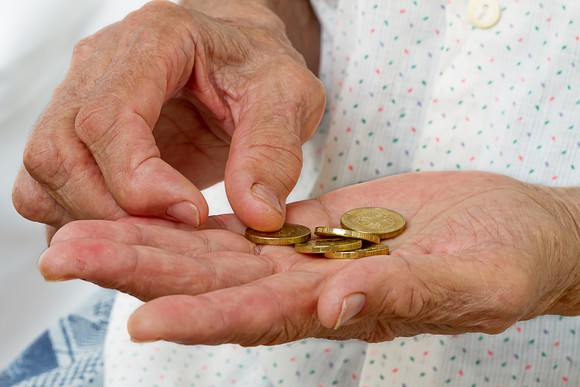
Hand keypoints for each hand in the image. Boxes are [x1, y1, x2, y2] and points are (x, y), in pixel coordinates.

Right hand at [12, 1, 324, 232]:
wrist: (239, 57)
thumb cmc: (260, 67)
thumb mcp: (290, 98)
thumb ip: (274, 152)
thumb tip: (258, 214)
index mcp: (157, 39)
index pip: (109, 116)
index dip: (138, 179)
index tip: (190, 213)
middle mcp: (102, 63)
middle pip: (61, 149)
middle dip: (112, 210)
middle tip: (175, 232)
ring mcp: (82, 95)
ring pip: (44, 170)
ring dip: (91, 217)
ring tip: (156, 232)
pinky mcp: (79, 130)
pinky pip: (46, 182)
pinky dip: (77, 216)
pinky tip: (130, 225)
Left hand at [37, 171, 579, 345]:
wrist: (512, 230)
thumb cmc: (507, 259)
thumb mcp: (471, 279)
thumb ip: (405, 291)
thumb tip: (340, 304)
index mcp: (347, 308)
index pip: (263, 317)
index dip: (205, 319)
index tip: (143, 318)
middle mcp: (311, 289)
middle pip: (216, 285)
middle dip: (144, 271)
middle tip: (69, 256)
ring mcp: (305, 257)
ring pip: (216, 253)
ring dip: (151, 242)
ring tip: (84, 232)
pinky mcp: (310, 226)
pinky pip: (243, 226)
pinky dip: (193, 220)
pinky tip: (150, 211)